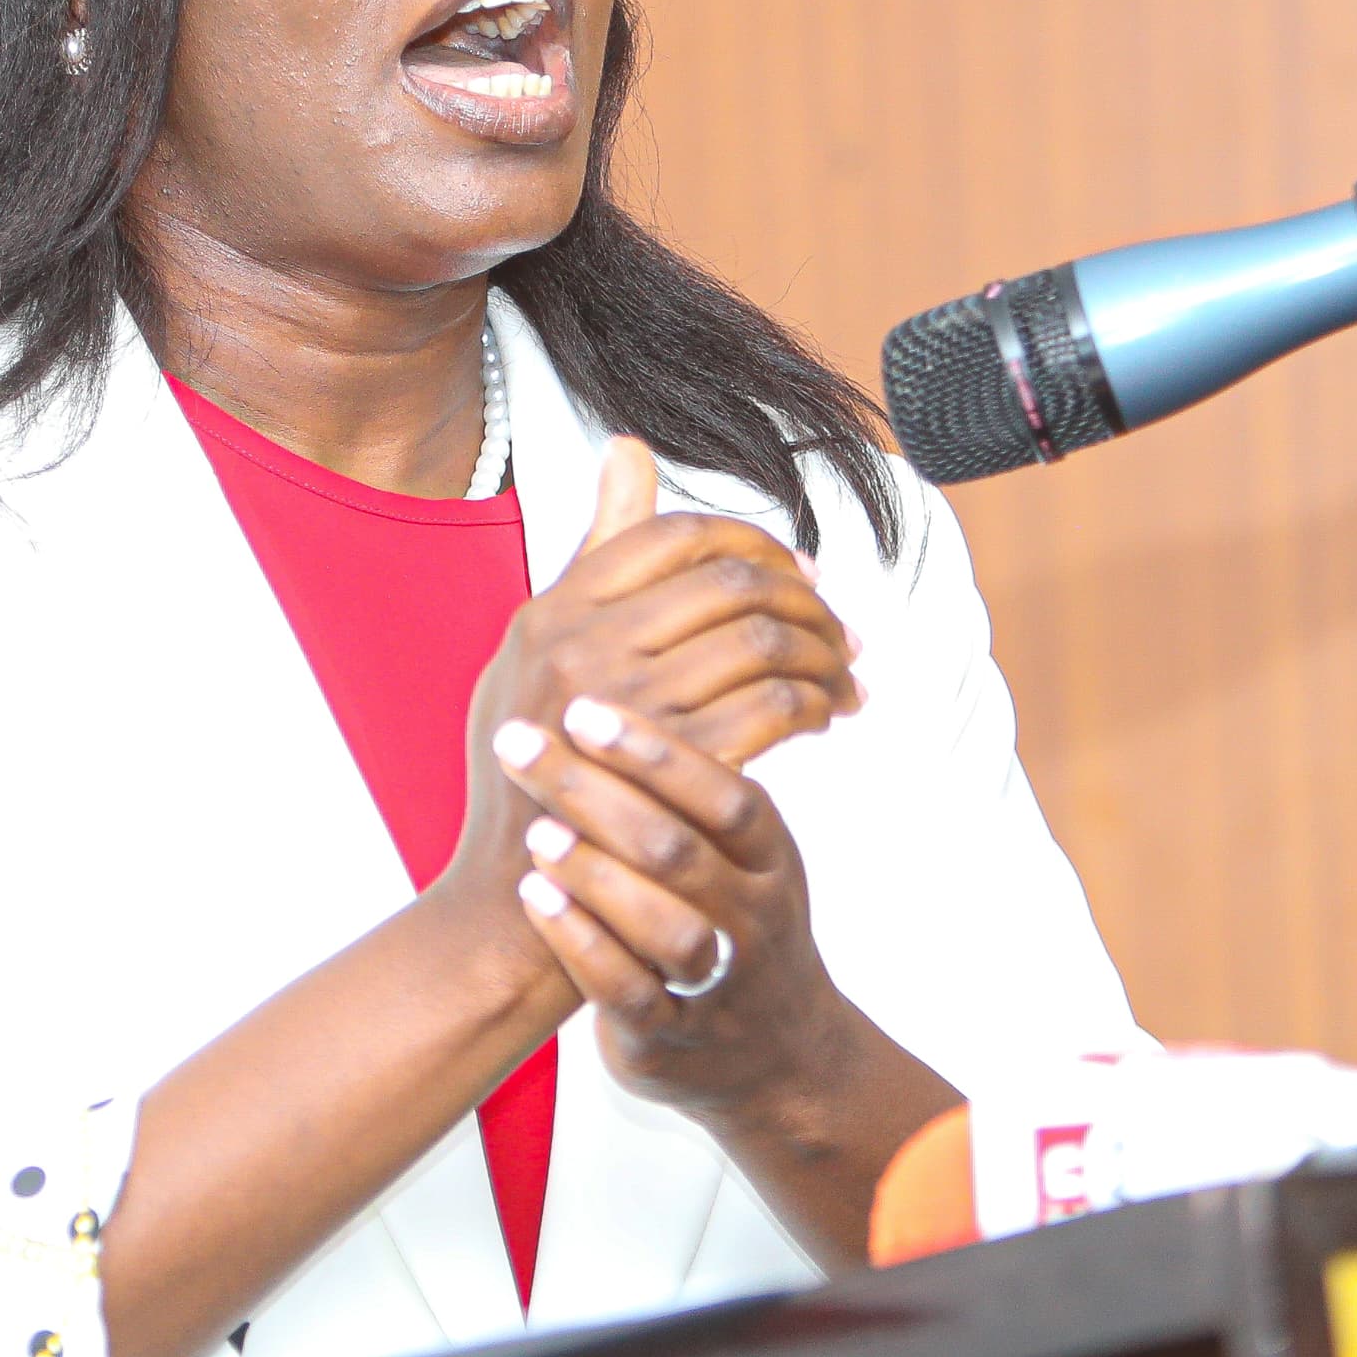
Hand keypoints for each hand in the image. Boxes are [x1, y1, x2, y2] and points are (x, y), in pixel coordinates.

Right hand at [440, 431, 858, 870]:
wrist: (509, 908)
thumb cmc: (532, 776)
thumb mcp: (534, 654)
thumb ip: (593, 553)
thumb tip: (629, 448)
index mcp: (552, 612)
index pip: (677, 535)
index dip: (754, 546)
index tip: (797, 577)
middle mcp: (583, 649)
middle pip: (733, 584)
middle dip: (808, 601)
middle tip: (843, 631)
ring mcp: (626, 711)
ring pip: (765, 642)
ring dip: (825, 655)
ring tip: (847, 677)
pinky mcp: (672, 772)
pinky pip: (776, 709)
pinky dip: (818, 704)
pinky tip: (827, 717)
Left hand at [490, 689, 838, 1125]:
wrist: (768, 1053)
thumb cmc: (735, 915)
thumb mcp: (743, 843)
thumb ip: (706, 763)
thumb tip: (640, 650)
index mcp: (768, 854)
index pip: (723, 791)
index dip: (656, 751)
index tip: (583, 705)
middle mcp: (752, 915)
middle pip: (681, 849)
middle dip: (597, 793)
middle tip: (523, 743)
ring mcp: (716, 981)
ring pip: (665, 928)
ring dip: (596, 875)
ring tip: (536, 833)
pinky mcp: (671, 1036)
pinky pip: (629, 995)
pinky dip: (582, 946)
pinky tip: (538, 901)